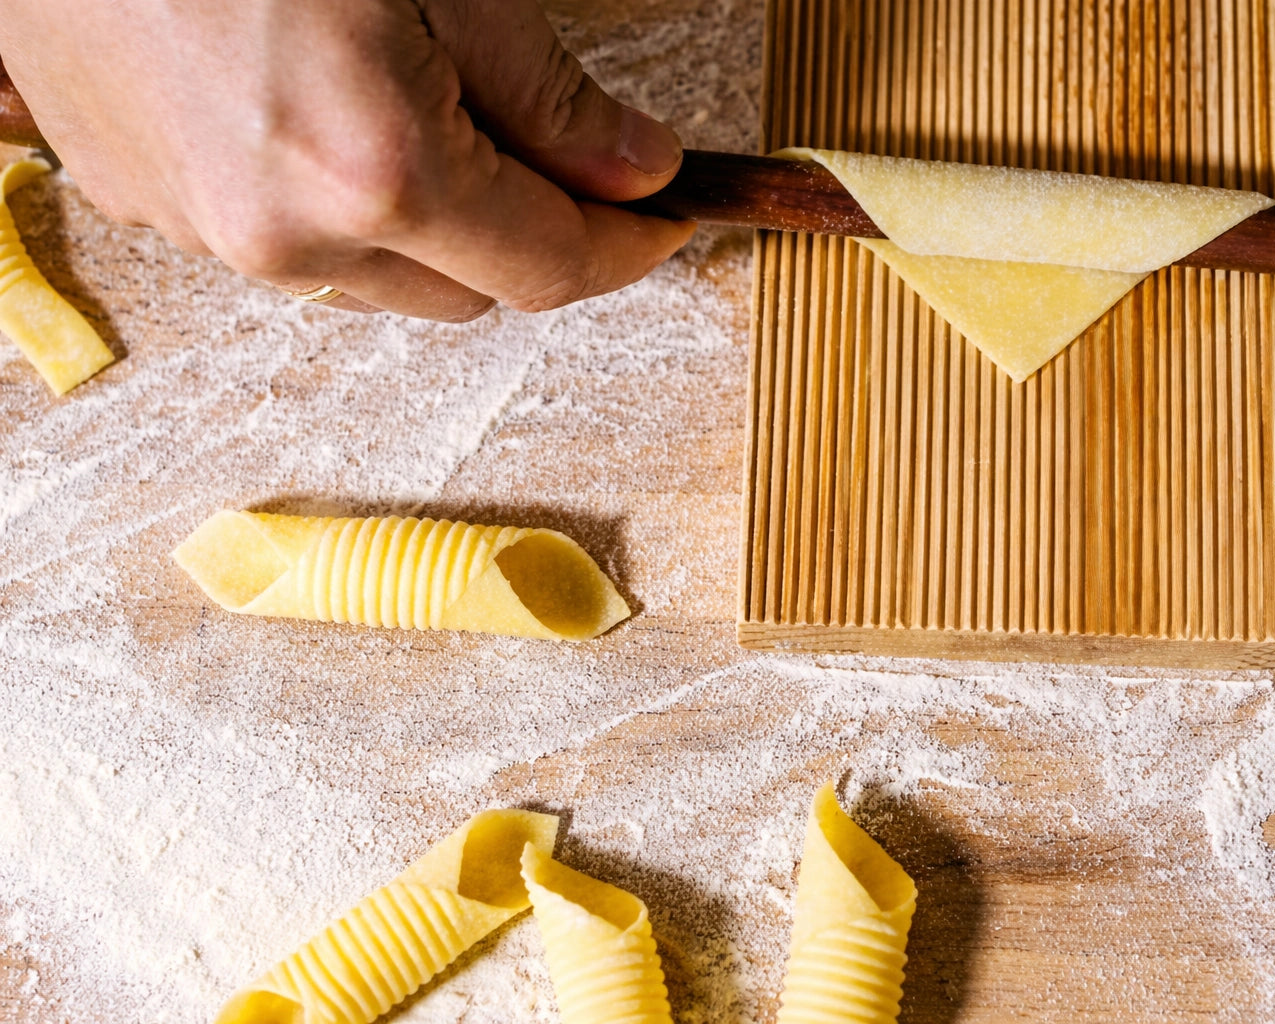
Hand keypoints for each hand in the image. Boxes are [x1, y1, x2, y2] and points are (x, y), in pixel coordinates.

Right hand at [0, 0, 694, 319]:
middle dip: (525, 232)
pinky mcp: (140, 205)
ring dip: (427, 228)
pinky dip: (330, 206)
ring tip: (412, 106)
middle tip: (544, 141)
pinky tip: (314, 111)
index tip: (662, 220)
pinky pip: (282, 246)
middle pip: (467, 293)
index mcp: (373, 171)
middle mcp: (285, 233)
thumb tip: (638, 168)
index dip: (626, 249)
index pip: (550, 269)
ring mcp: (200, 231)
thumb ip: (549, 91)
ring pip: (375, 281)